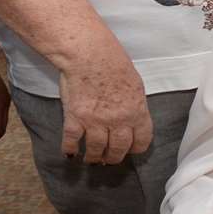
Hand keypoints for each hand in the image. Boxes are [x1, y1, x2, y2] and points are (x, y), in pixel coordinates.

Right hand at [54, 29, 152, 164]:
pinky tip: (71, 153)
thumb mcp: (134, 85)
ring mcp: (95, 121)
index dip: (135, 148)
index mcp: (136, 111)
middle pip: (118, 150)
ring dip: (94, 158)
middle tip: (108, 159)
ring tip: (91, 160)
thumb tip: (131, 120)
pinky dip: (70, 150)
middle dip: (113, 157)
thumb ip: (134, 106)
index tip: (130, 150)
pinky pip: (72, 142)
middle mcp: (118, 120)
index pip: (141, 141)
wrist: (88, 53)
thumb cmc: (112, 63)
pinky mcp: (75, 118)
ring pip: (96, 150)